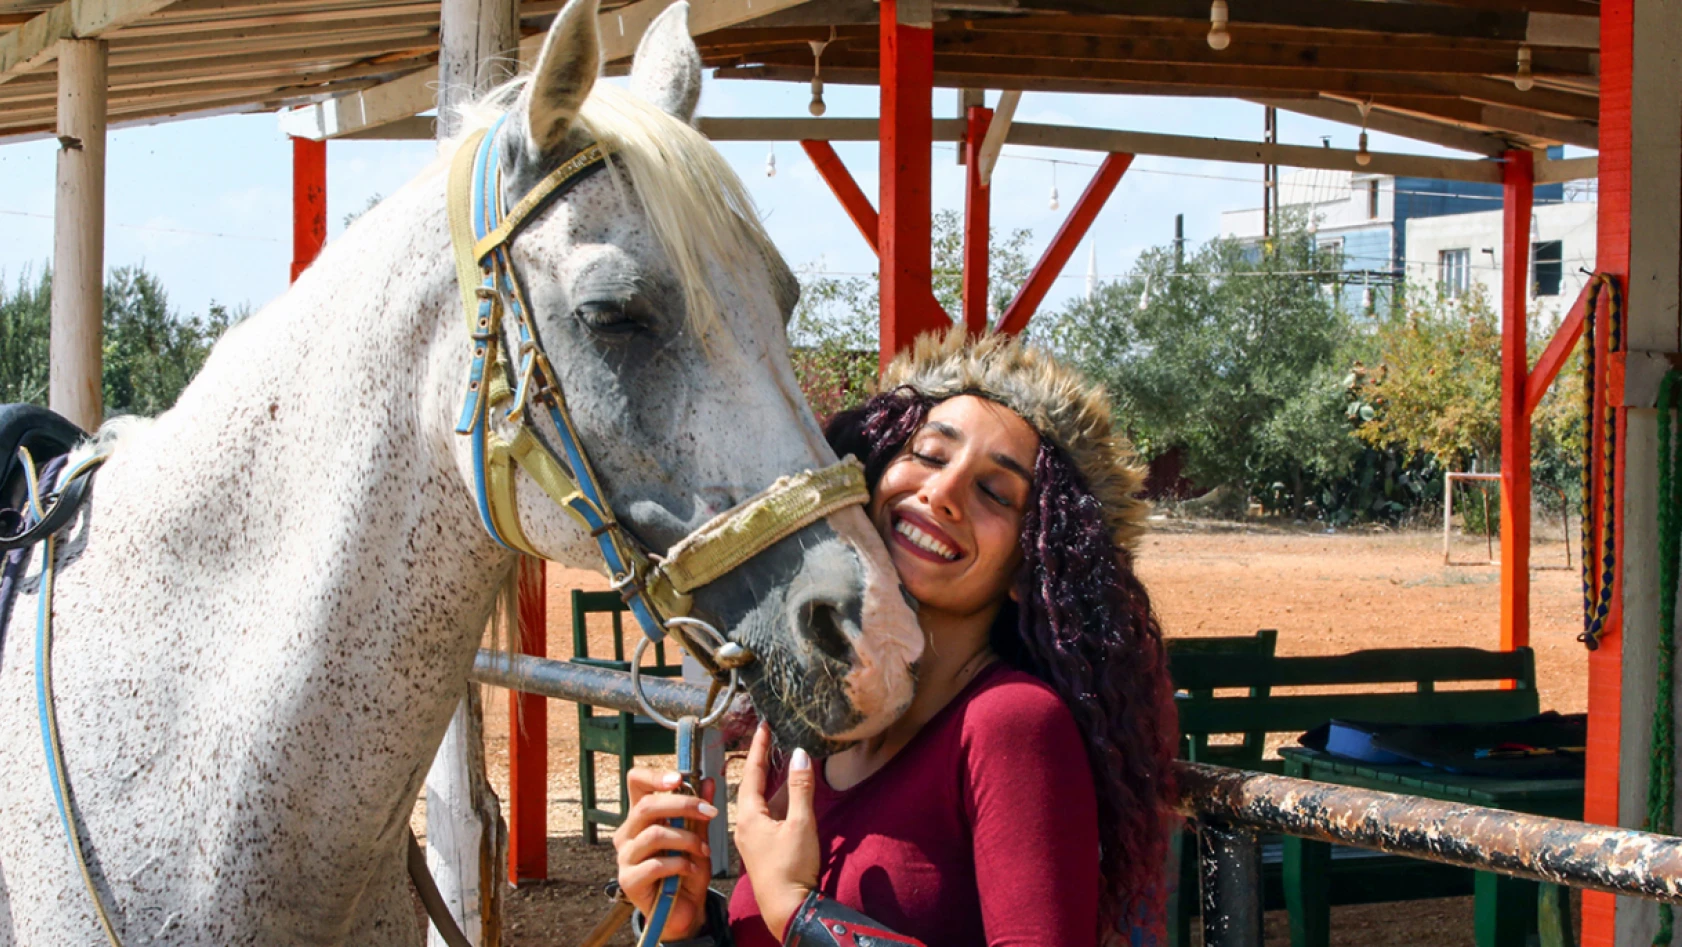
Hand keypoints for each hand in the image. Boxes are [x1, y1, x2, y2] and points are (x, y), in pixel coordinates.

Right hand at [612, 767, 718, 941]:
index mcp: (641, 817)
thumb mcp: (698, 838)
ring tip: (704, 851)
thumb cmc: (687, 871)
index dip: (654, 776)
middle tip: (710, 813)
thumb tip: (709, 781)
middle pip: (647, 806)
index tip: (679, 779)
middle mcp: (627, 833)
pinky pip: (655, 864)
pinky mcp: (628, 880)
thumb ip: (699, 813)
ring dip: (686, 839)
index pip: (635, 782)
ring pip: (654, 834)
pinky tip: (692, 869)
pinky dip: (680, 864)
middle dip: (683, 805)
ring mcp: (625, 857)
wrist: (684, 910)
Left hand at [734, 723, 819, 939]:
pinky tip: (792, 792)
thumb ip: (801, 789)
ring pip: (763, 800)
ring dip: (773, 779)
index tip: (762, 724)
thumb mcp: (801, 825)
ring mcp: (755, 837)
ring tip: (783, 756)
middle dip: (763, 760)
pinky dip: (780, 799)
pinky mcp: (765, 847)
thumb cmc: (791, 868)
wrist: (788, 910)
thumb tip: (799, 754)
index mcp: (748, 816)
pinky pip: (770, 814)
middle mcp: (746, 824)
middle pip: (753, 784)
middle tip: (770, 736)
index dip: (758, 747)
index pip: (751, 772)